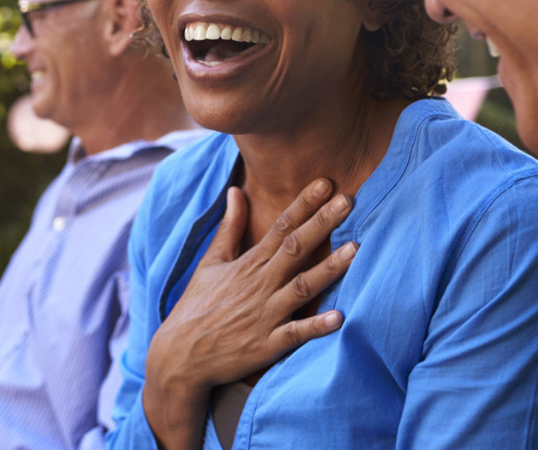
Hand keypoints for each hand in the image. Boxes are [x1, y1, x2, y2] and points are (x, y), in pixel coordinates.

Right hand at [142, 178, 356, 447]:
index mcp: (247, 264)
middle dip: (322, 223)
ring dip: (329, 269)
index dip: (303, 204)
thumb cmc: (197, 305)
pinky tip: (339, 317)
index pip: (280, 227)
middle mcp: (259, 285)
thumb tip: (236, 190)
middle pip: (296, 249)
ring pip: (302, 287)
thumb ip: (230, 227)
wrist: (181, 354)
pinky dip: (316, 326)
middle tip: (348, 200)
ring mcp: (265, 315)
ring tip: (355, 250)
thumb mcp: (210, 261)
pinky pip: (296, 334)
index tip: (326, 183)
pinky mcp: (268, 345)